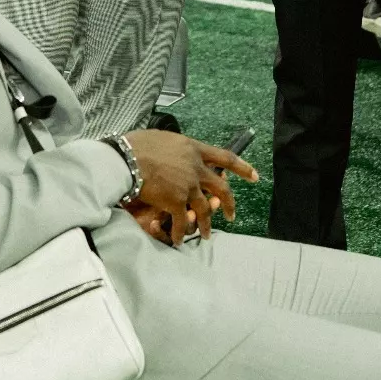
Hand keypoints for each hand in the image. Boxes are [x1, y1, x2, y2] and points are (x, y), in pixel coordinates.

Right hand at [122, 129, 258, 247]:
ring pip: (205, 208)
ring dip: (207, 224)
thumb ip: (175, 150)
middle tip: (232, 215)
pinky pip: (183, 221)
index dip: (242, 167)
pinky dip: (181, 232)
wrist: (125, 159)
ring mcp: (188, 186)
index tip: (254, 176)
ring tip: (207, 234)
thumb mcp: (163, 139)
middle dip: (229, 203)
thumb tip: (174, 154)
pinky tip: (179, 240)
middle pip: (221, 187)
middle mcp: (196, 168)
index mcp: (193, 149)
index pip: (225, 157)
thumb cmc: (137, 145)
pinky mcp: (177, 201)